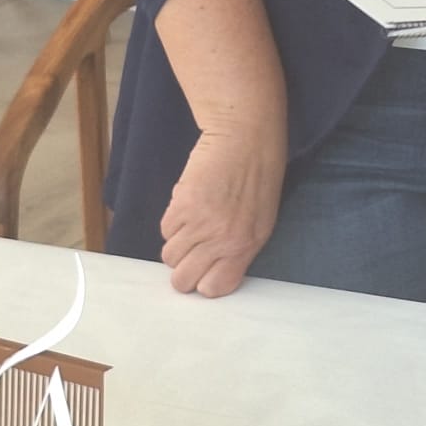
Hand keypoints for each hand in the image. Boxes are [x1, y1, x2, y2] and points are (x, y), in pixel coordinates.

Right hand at [157, 121, 286, 297]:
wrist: (245, 137)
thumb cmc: (259, 175)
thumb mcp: (261, 219)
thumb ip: (238, 247)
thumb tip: (211, 268)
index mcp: (248, 245)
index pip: (215, 288)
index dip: (204, 282)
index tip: (204, 270)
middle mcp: (225, 240)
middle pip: (183, 279)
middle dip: (182, 269)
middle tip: (189, 250)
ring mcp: (202, 224)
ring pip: (169, 255)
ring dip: (176, 242)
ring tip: (191, 221)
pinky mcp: (183, 205)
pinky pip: (165, 228)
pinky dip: (172, 220)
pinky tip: (188, 203)